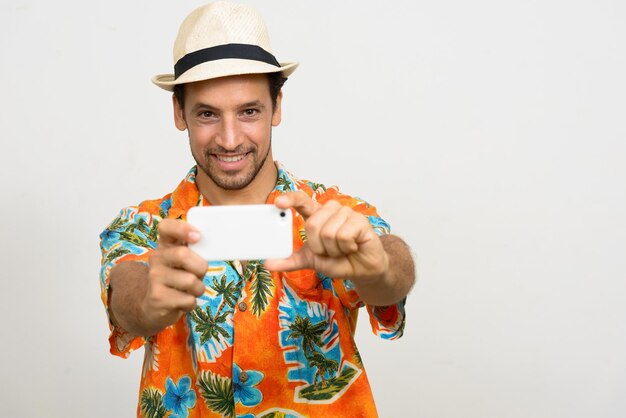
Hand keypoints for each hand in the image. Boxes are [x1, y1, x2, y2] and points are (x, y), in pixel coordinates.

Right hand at [141, 219, 206, 331]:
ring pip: (190, 281)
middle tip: (199, 274)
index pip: (165, 226)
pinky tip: (182, 302)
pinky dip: (192, 303)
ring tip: (190, 290)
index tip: (197, 236)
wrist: (156, 305)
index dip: (182, 228)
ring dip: (198, 289)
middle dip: (200, 267)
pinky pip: (188, 299)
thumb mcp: (187, 261)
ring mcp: (154, 277)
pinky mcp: (157, 298)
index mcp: (165, 244)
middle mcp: (156, 257)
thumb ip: (197, 251)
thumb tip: (215, 248)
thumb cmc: (180, 277)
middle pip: (182, 254)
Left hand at [264, 192, 388, 283]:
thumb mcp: (310, 261)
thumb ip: (289, 260)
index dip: (290, 199)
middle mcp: (331, 211)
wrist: (362, 270)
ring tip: (342, 249)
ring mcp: (346, 213)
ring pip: (328, 232)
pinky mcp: (360, 220)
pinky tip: (352, 247)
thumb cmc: (338, 260)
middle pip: (312, 224)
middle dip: (318, 246)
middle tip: (329, 251)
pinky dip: (346, 248)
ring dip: (333, 249)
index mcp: (316, 216)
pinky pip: (343, 236)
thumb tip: (268, 263)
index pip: (302, 200)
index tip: (278, 202)